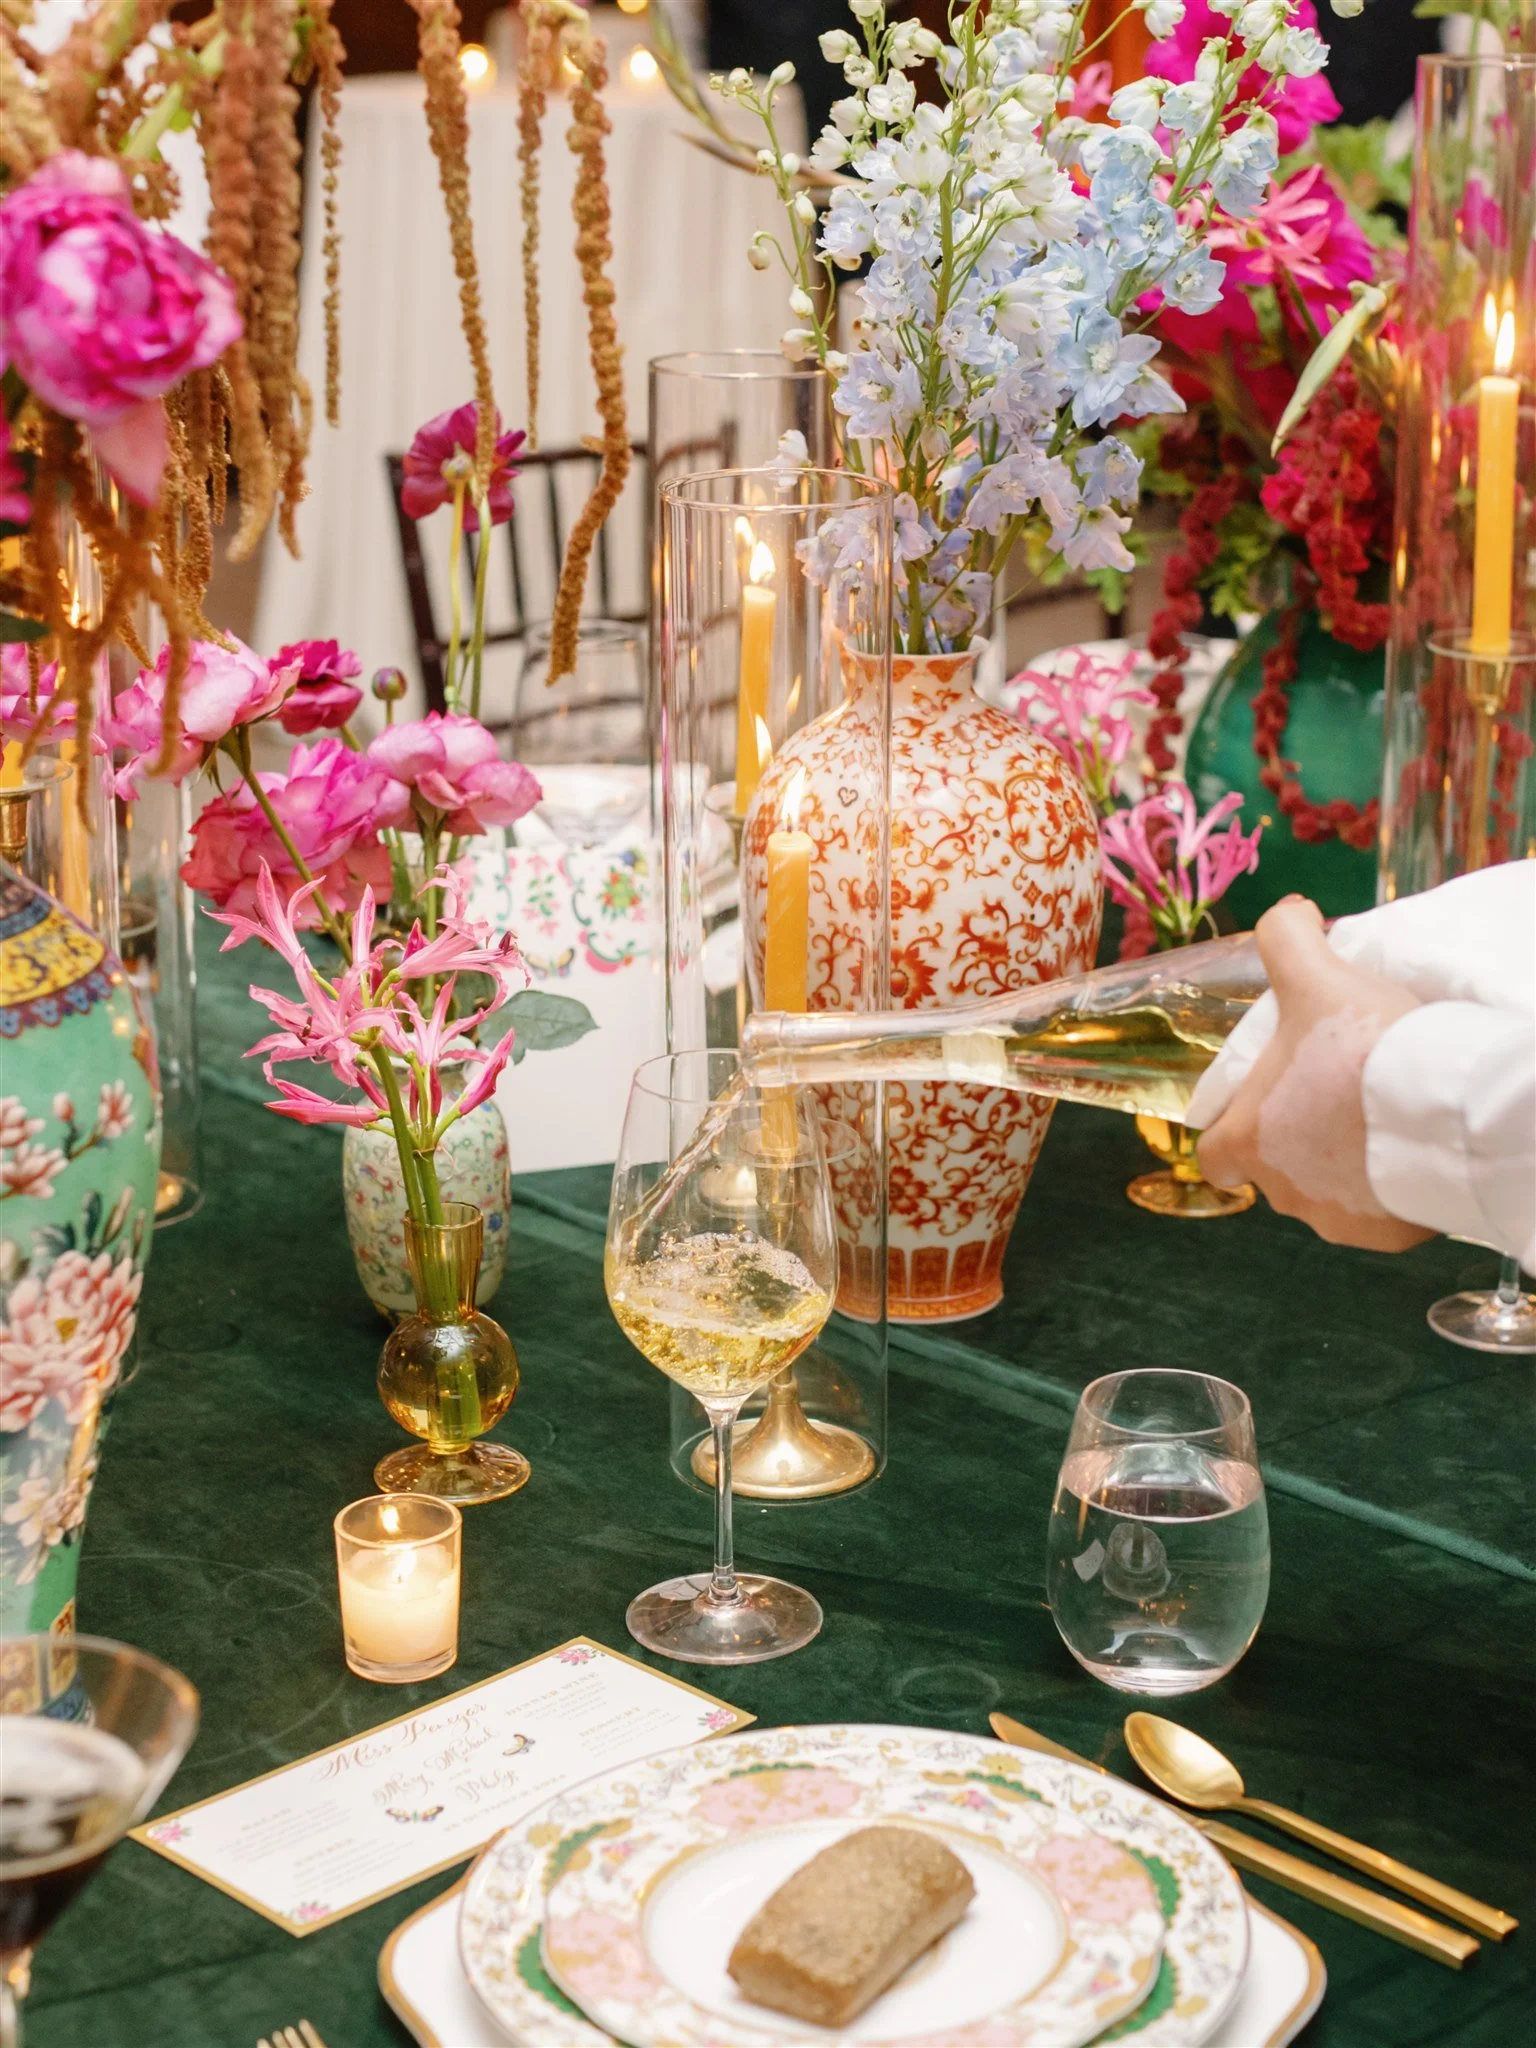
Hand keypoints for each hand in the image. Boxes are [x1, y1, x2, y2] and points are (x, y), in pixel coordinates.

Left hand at [1196, 897, 1435, 1251]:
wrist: (1447, 1102)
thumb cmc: (1364, 1045)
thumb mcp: (1315, 975)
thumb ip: (1286, 937)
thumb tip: (1290, 910)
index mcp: (1248, 1141)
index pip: (1214, 1154)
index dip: (1232, 1132)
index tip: (1264, 1109)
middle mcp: (1283, 1192)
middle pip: (1276, 1172)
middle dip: (1301, 1141)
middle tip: (1339, 1098)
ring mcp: (1338, 1220)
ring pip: (1331, 1195)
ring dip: (1348, 1165)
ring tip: (1383, 1120)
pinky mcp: (1390, 1236)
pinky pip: (1383, 1214)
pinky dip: (1393, 1190)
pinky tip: (1414, 1150)